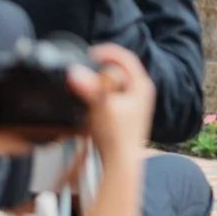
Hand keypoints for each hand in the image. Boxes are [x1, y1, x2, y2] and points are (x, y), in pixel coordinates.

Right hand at [73, 43, 155, 161]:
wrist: (120, 163)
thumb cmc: (116, 137)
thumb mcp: (102, 107)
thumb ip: (89, 88)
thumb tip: (75, 71)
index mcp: (141, 85)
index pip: (125, 57)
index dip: (106, 52)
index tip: (89, 54)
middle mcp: (141, 91)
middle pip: (120, 67)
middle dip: (101, 65)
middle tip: (84, 65)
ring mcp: (135, 102)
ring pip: (115, 80)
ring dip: (100, 77)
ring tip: (85, 80)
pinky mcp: (126, 111)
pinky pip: (112, 91)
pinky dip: (101, 89)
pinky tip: (89, 96)